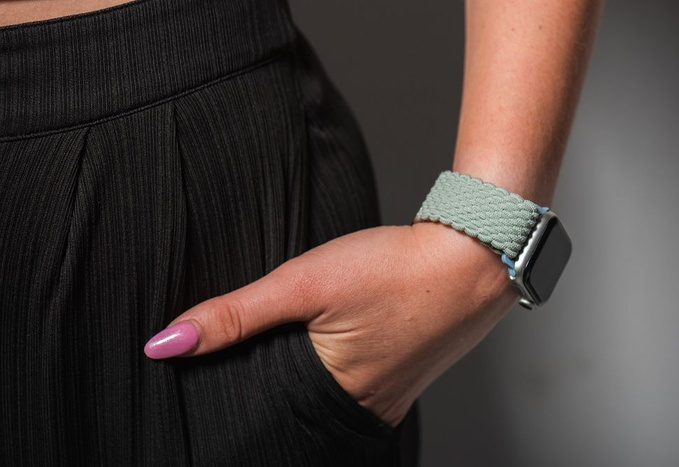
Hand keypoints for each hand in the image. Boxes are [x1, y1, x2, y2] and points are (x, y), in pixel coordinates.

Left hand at [144, 221, 518, 427]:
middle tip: (249, 355)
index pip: (261, 415)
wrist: (473, 257)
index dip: (232, 393)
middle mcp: (363, 409)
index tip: (213, 377)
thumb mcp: (303, 283)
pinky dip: (330, 368)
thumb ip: (234, 314)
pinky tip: (328, 344)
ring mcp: (388, 397)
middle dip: (265, 386)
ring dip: (298, 376)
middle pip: (291, 409)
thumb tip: (166, 343)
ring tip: (289, 347)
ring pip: (321, 398)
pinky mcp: (402, 377)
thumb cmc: (395, 269)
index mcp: (334, 397)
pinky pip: (352, 386)